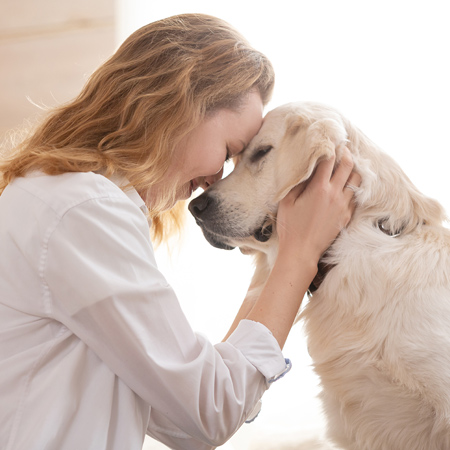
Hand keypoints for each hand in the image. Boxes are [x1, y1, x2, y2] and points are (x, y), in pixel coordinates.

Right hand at [276, 147, 360, 264]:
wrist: (302, 251)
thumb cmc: (290, 226)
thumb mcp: (287, 201)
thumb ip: (297, 182)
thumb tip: (305, 168)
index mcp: (319, 188)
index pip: (329, 160)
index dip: (330, 148)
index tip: (330, 140)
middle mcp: (335, 194)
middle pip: (348, 166)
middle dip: (345, 153)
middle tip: (342, 148)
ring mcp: (343, 206)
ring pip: (357, 180)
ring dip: (352, 170)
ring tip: (346, 165)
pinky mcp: (346, 217)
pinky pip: (355, 196)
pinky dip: (353, 187)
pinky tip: (347, 186)